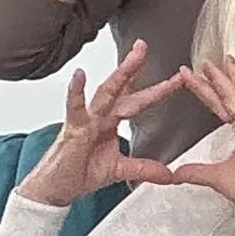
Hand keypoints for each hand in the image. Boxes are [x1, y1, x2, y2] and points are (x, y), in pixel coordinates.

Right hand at [16, 44, 192, 208]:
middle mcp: (99, 116)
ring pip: (105, 93)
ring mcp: (86, 121)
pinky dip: (76, 92)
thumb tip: (170, 174)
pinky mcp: (73, 130)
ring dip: (120, 75)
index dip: (158, 89)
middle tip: (145, 46)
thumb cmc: (80, 173)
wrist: (55, 189)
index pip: (137, 100)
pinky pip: (75, 109)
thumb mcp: (119, 171)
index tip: (179, 77)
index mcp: (111, 122)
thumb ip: (144, 168)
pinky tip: (79, 75)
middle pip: (121, 88)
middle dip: (134, 67)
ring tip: (133, 58)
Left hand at [163, 56, 234, 212]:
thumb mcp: (216, 178)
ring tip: (226, 57)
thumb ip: (197, 172)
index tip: (191, 77)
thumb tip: (176, 173)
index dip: (205, 92)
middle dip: (217, 79)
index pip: (220, 106)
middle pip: (230, 96)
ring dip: (233, 75)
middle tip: (205, 62)